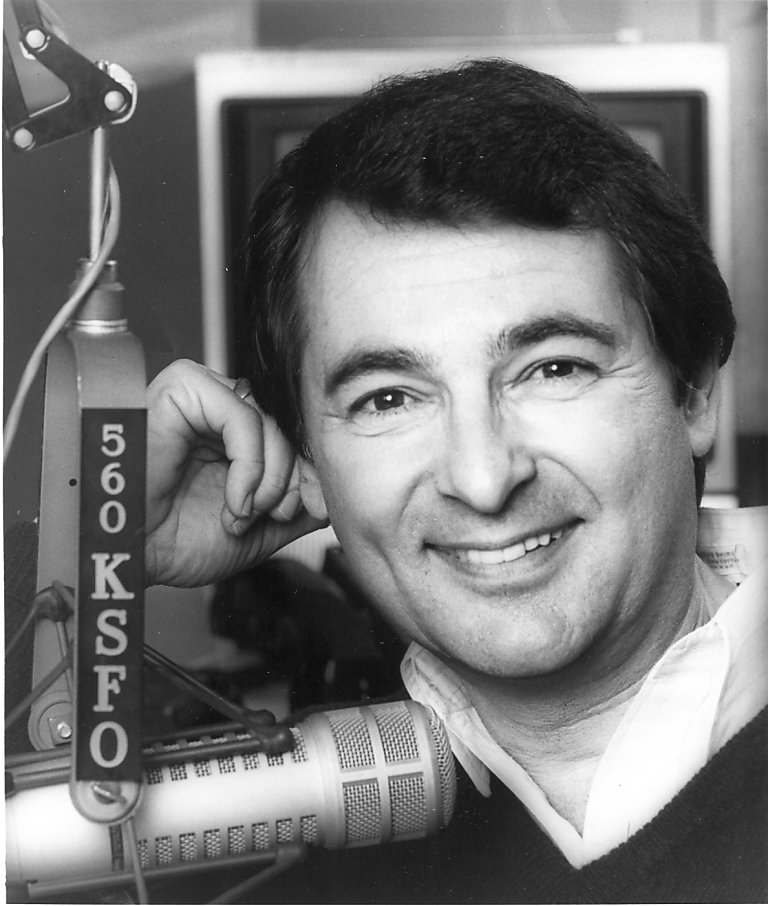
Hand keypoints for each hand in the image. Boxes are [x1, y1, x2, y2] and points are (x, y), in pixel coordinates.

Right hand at [144, 360, 325, 586]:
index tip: (301, 511)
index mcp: (234, 437)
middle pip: (287, 428)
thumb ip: (297, 507)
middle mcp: (219, 413)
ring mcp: (200, 397)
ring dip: (268, 479)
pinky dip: (250, 465)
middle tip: (270, 517)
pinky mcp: (182, 390)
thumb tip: (334, 493)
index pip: (293, 437)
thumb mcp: (258, 529)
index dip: (306, 474)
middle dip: (291, 480)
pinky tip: (235, 501)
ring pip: (270, 422)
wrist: (132, 555)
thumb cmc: (176, 542)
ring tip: (242, 515)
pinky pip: (243, 416)